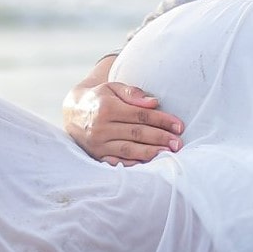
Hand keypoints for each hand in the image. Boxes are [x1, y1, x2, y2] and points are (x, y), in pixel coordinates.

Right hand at [64, 80, 183, 165]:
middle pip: (137, 133)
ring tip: (168, 153)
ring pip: (128, 150)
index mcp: (107, 107)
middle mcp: (100, 127)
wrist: (73, 112)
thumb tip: (153, 102)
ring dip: (150, 152)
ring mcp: (97, 143)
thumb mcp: (112, 87)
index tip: (179, 125)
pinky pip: (117, 162)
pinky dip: (133, 164)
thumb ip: (132, 93)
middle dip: (160, 138)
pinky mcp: (96, 155)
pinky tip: (148, 164)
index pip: (140, 115)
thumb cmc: (99, 98)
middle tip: (178, 143)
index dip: (162, 120)